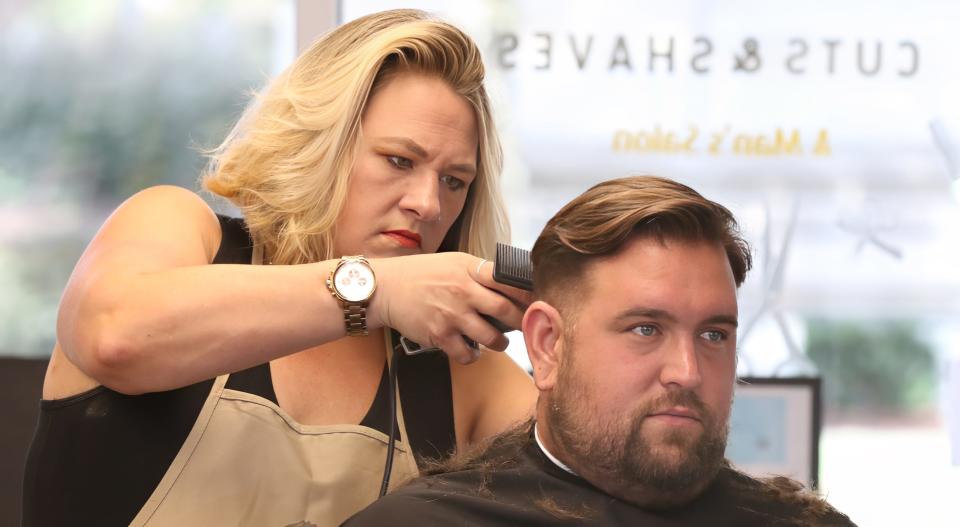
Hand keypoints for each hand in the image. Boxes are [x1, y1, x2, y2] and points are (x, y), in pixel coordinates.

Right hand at [370, 253, 532, 364]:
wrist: (385, 288)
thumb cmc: (420, 274)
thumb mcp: (452, 262)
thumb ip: (479, 273)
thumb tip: (509, 285)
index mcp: (468, 270)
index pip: (507, 280)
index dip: (527, 292)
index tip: (537, 300)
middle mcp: (463, 291)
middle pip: (506, 310)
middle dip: (520, 322)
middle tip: (525, 326)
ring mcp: (452, 315)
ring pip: (491, 338)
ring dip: (501, 343)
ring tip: (500, 342)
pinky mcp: (439, 335)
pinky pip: (467, 354)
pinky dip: (474, 356)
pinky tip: (471, 350)